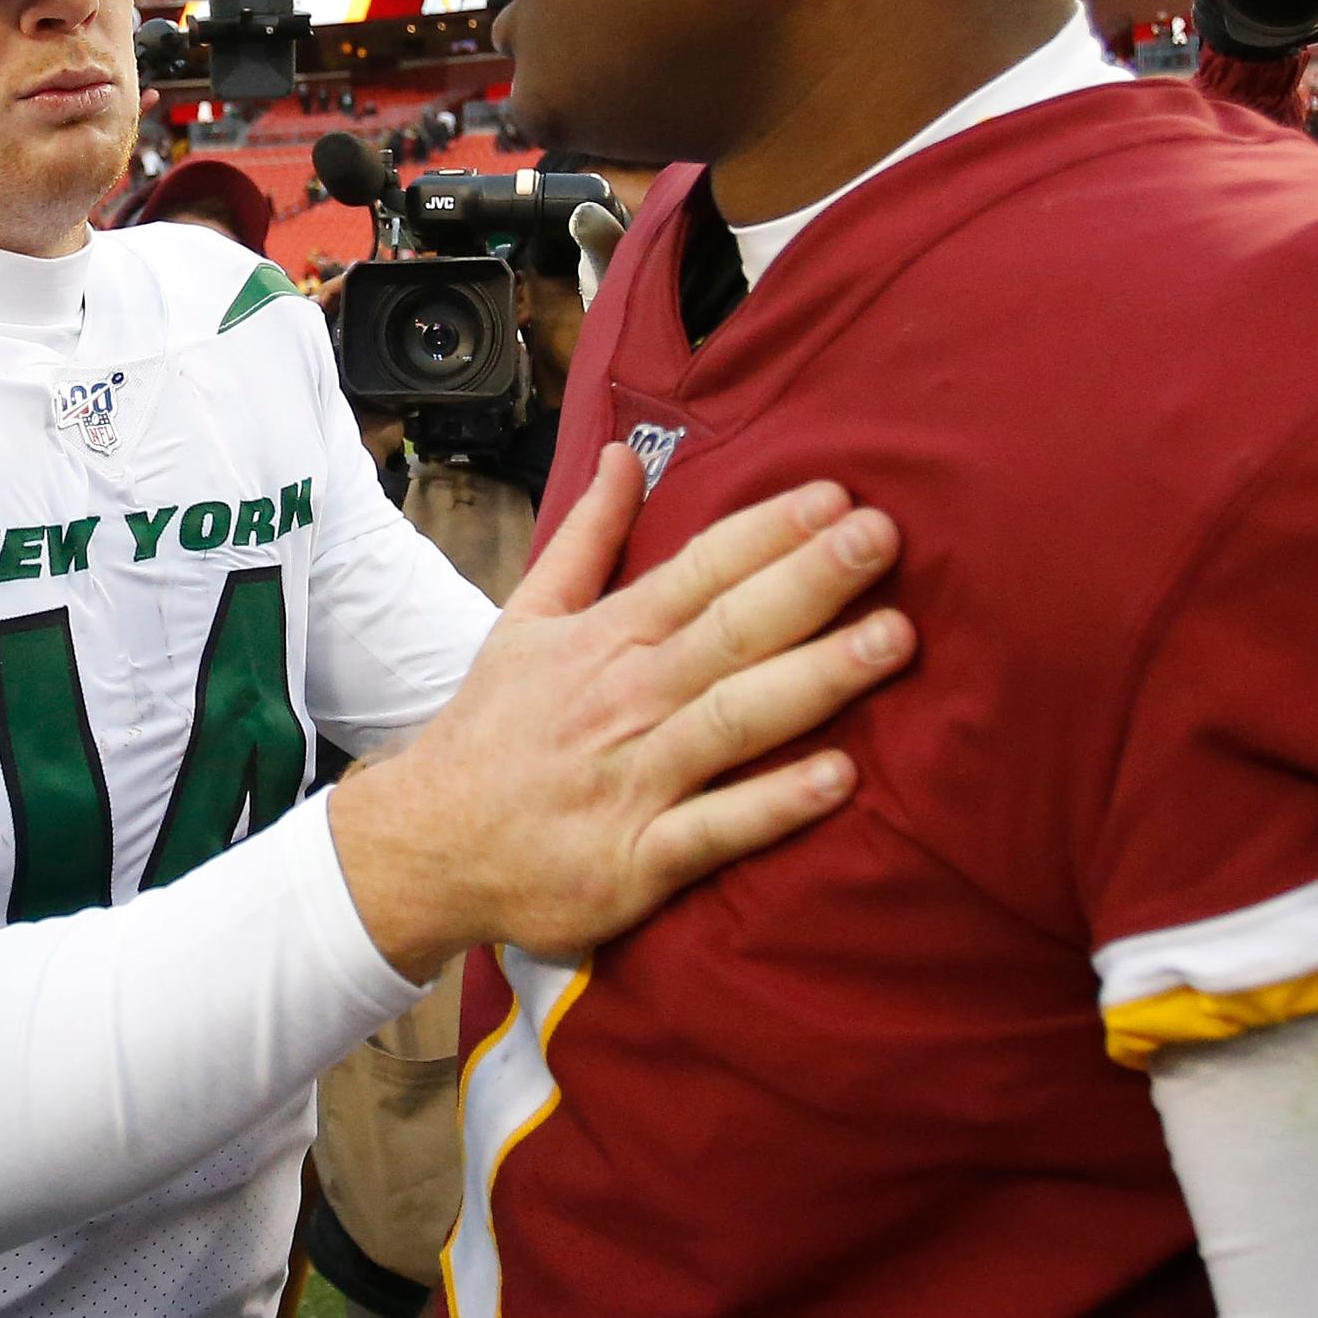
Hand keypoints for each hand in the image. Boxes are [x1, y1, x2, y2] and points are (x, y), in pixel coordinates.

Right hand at [330, 452, 909, 972]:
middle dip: (808, 582)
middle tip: (882, 537)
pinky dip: (772, 805)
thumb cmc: (494, 731)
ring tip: (893, 638)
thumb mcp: (527, 620)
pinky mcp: (634, 863)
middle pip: (727, 631)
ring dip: (814, 678)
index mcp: (605, 640)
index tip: (836, 497)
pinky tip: (839, 777)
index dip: (767, 532)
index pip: (698, 572)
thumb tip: (626, 453)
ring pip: (732, 721)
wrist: (424, 848)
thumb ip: (588, 538)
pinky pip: (714, 830)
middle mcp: (625, 701)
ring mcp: (632, 782)